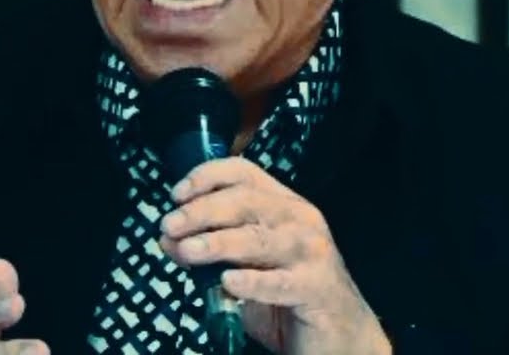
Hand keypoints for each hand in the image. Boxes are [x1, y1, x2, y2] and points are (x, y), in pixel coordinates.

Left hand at [159, 157, 390, 354]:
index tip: (176, 195)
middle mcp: (300, 219)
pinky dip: (251, 282)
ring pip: (259, 239)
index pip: (243, 173)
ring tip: (187, 251)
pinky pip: (280, 283)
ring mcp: (312, 253)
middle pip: (246, 201)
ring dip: (218, 242)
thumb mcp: (243, 266)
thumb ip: (210, 249)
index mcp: (282, 204)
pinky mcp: (318, 288)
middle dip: (202, 211)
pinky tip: (227, 282)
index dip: (207, 177)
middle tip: (170, 226)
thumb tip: (168, 239)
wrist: (340, 336)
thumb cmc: (287, 292)